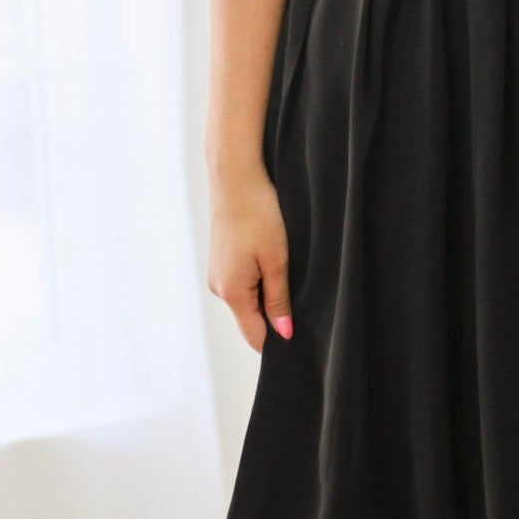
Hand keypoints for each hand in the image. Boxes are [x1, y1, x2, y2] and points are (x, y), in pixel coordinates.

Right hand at [206, 163, 292, 352]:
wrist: (235, 177)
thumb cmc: (258, 214)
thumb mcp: (277, 259)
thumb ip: (278, 299)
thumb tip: (284, 334)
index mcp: (233, 293)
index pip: (255, 336)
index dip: (278, 341)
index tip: (301, 338)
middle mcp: (219, 288)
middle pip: (250, 319)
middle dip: (274, 317)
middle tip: (301, 301)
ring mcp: (217, 273)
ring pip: (247, 300)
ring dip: (266, 295)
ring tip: (287, 274)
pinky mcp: (220, 260)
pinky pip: (242, 283)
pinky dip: (258, 280)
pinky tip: (271, 261)